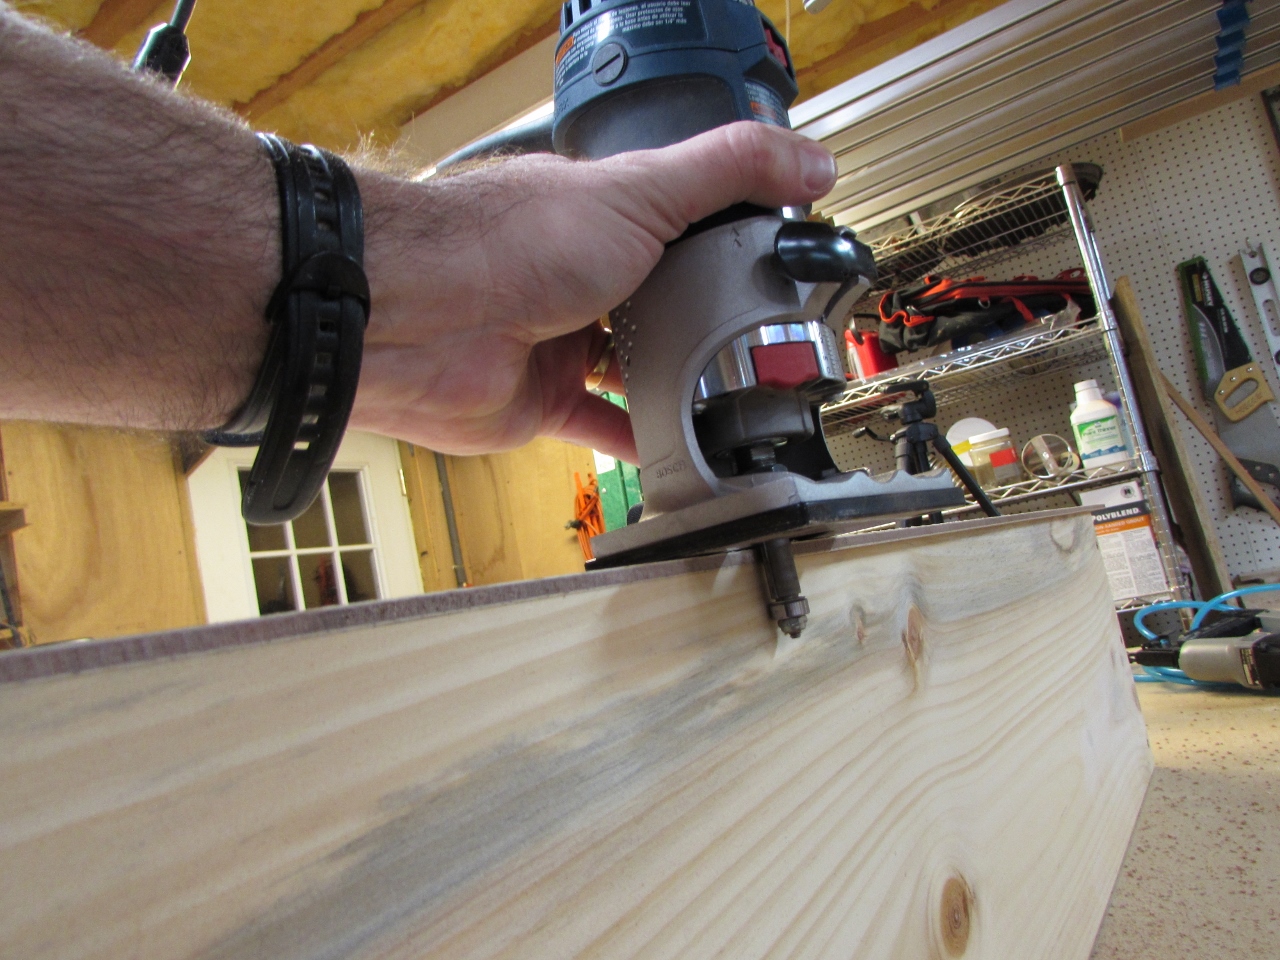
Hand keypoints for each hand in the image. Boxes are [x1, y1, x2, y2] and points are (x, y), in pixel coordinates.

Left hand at [351, 122, 838, 462]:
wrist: (425, 317)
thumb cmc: (509, 242)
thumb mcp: (642, 192)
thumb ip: (728, 172)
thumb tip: (809, 161)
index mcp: (604, 214)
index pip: (682, 221)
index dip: (729, 241)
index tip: (777, 264)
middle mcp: (580, 274)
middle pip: (660, 302)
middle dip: (705, 322)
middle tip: (763, 343)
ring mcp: (560, 338)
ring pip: (632, 366)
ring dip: (675, 383)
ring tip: (734, 399)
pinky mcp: (542, 399)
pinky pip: (600, 424)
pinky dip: (637, 438)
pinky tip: (677, 448)